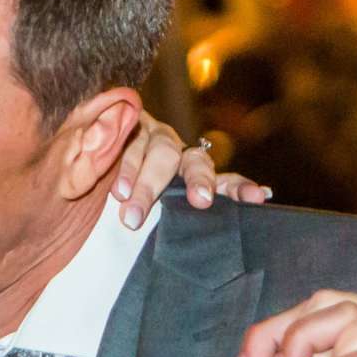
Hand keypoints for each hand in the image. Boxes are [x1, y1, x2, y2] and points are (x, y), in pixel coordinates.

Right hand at [112, 117, 271, 227]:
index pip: (225, 180)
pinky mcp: (128, 127)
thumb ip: (182, 219)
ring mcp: (154, 136)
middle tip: (201, 201)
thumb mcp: (162, 209)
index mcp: (195, 174)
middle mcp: (180, 153)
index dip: (240, 188)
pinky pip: (129, 144)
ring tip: (133, 212)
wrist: (99, 155)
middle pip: (196, 161)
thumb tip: (227, 229)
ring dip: (147, 183)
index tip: (256, 198)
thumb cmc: (135, 197)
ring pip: (161, 152)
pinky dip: (125, 170)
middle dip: (199, 181)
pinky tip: (119, 192)